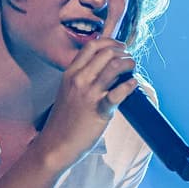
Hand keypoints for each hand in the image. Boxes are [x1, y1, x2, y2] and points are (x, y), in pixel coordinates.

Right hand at [36, 38, 137, 169]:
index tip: (120, 47)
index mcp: (70, 74)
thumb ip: (81, 78)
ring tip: (132, 68)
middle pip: (106, 52)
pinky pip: (118, 93)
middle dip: (123, 52)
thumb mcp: (67, 91)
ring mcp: (89, 95)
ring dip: (128, 63)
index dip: (110, 42)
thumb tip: (103, 68)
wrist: (55, 145)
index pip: (92, 46)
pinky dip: (129, 85)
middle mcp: (79, 80)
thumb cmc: (63, 120)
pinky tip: (133, 84)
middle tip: (129, 59)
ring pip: (114, 67)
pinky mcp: (99, 111)